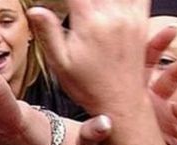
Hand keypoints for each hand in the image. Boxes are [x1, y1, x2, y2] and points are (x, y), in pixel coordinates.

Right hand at [28, 0, 149, 117]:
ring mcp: (130, 17)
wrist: (121, 103)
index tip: (57, 0)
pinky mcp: (141, 21)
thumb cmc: (89, 88)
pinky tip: (114, 2)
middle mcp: (113, 16)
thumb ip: (48, 33)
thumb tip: (35, 10)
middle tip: (76, 4)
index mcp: (89, 23)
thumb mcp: (60, 64)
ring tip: (92, 4)